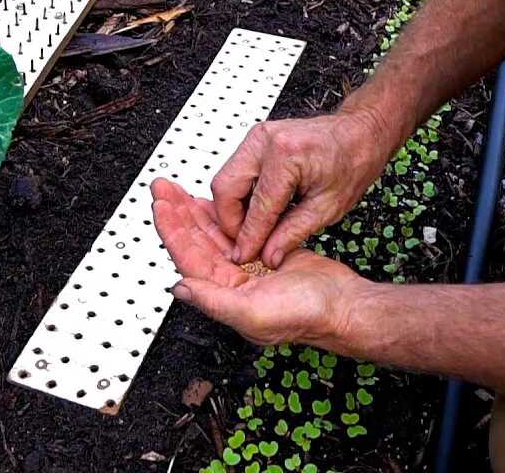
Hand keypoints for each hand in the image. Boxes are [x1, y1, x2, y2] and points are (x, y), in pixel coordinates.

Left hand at [151, 178, 362, 347]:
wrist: (344, 306)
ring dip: (196, 213)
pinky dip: (224, 216)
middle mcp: (231, 283)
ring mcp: (248, 269)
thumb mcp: (255, 312)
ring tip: (179, 192)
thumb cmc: (307, 315)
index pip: (188, 258)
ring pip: (214, 235)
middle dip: (178, 214)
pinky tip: (215, 204)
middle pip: (195, 242)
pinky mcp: (265, 255)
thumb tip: (180, 289)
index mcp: (224, 295)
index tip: (161, 206)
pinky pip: (237, 232)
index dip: (172, 230)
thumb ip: (215, 301)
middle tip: (163, 189)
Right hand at [211, 110, 390, 267]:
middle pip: (225, 187)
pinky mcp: (256, 139)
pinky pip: (235, 170)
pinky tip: (257, 209)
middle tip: (243, 242)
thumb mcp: (328, 207)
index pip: (257, 207)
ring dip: (234, 207)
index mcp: (286, 156)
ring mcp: (258, 136)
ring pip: (225, 178)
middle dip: (230, 220)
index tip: (244, 255)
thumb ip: (293, 232)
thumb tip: (268, 254)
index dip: (249, 237)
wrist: (360, 132)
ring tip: (252, 227)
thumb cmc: (353, 160)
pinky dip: (240, 193)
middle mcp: (265, 141)